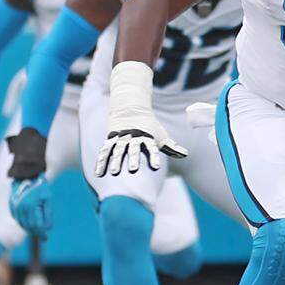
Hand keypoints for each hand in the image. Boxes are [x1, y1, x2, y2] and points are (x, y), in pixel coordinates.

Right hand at [10, 175, 50, 237]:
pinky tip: (29, 223)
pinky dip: (23, 222)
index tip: (46, 238)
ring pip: (21, 223)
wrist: (27, 174)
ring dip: (29, 228)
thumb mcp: (48, 198)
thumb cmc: (40, 186)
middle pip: (27, 226)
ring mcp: (14, 207)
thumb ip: (48, 213)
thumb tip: (48, 227)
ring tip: (37, 231)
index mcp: (30, 207)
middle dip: (35, 232)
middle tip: (43, 236)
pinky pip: (17, 217)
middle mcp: (20, 208)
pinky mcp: (11, 205)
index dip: (41, 233)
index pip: (36, 225)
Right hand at [94, 62, 186, 176]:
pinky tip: (99, 174)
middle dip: (133, 159)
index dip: (154, 157)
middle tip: (133, 170)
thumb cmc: (150, 128)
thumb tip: (185, 155)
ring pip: (117, 150)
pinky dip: (101, 162)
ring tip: (114, 173)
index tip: (156, 167)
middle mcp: (133, 138)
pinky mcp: (110, 140)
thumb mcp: (161, 136)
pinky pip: (105, 152)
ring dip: (115, 161)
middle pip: (133, 149)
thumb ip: (172, 147)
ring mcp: (121, 139)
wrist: (130, 110)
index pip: (152, 148)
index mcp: (147, 137)